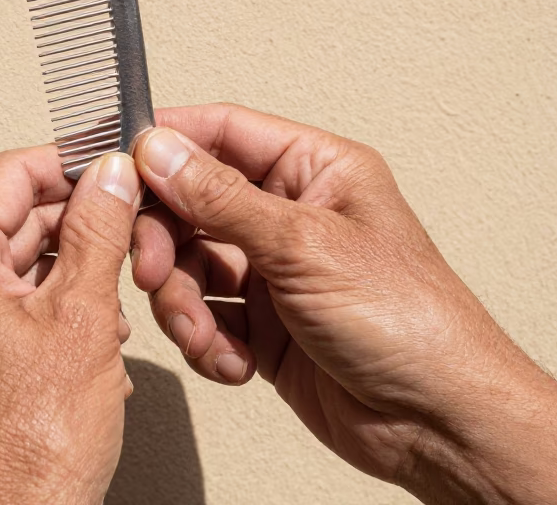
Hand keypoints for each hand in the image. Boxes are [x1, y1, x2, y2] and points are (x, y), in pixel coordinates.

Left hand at [0, 147, 140, 504]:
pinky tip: (97, 328)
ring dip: (74, 266)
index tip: (112, 158)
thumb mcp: (82, 318)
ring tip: (120, 288)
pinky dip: (57, 302)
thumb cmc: (29, 450)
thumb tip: (110, 176)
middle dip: (79, 221)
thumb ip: (98, 232)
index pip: (9, 174)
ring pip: (17, 259)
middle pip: (13, 215)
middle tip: (132, 221)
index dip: (70, 161)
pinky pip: (10, 299)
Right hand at [130, 103, 556, 503]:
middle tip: (149, 269)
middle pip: (191, 203)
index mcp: (315, 171)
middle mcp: (290, 214)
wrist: (438, 423)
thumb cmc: (408, 322)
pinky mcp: (264, 325)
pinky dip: (206, 340)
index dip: (166, 144)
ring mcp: (275, 270)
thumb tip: (160, 151)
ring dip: (181, 301)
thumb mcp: (304, 245)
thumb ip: (221, 198)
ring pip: (189, 264)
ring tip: (201, 332)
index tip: (117, 164)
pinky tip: (233, 361)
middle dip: (163, 240)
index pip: (222, 133)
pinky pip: (205, 316)